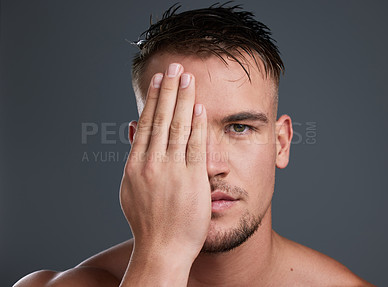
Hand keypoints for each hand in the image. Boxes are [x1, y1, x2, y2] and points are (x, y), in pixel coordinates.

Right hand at [120, 63, 210, 263]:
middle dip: (169, 89)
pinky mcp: (192, 179)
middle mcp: (151, 163)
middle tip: (175, 66)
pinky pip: (195, 145)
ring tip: (187, 77)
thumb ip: (134, 159)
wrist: (162, 248)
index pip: (146, 122)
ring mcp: (172, 170)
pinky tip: (200, 107)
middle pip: (161, 118)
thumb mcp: (131, 189)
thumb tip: (135, 131)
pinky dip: (197, 125)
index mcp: (135, 164)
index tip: (159, 79)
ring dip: (183, 99)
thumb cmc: (148, 221)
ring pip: (177, 126)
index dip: (153, 99)